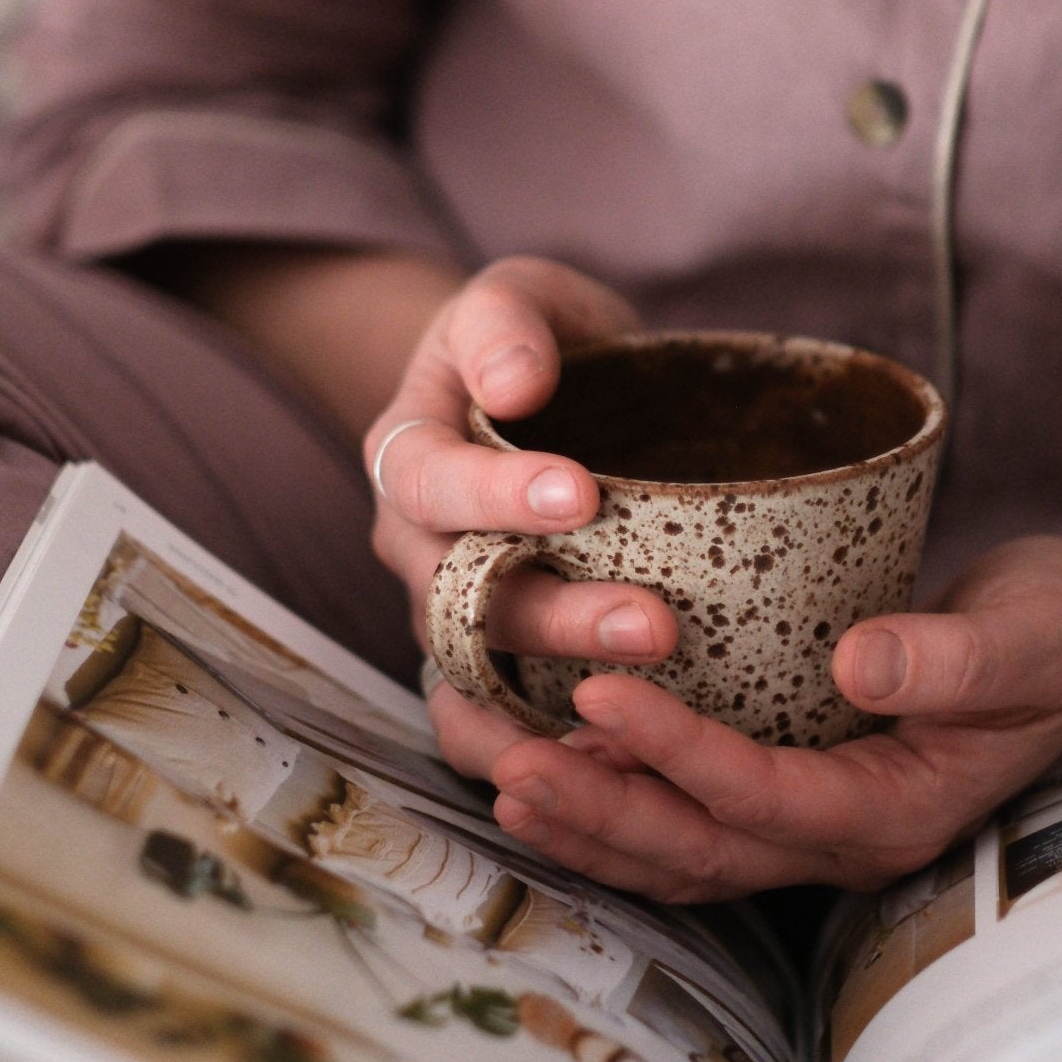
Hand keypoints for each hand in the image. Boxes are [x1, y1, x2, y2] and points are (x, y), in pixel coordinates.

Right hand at [361, 256, 677, 776]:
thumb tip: (515, 385)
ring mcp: (450, 616)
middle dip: (558, 619)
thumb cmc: (530, 342)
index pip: (431, 480)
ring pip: (480, 677)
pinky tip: (623, 765)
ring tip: (649, 706)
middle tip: (655, 624)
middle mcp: (415, 548)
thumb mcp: (515, 296)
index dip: (498, 494)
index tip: (582, 494)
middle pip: (462, 600)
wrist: (532, 395)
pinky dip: (545, 758)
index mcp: (406, 453)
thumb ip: (507, 324)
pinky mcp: (496, 666)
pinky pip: (496, 729)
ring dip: (559, 697)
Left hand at [485, 536, 1061, 899]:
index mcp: (891, 807)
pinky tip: (534, 764)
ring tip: (489, 767)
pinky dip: (601, 799)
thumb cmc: (1049, 637)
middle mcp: (834, 836)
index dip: (676, 751)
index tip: (598, 693)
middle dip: (592, 806)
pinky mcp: (774, 793)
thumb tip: (855, 664)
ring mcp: (800, 825)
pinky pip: (675, 818)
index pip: (762, 796)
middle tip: (503, 755)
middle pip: (693, 849)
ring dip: (576, 816)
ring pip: (669, 850)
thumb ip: (951, 659)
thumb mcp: (1029, 635)